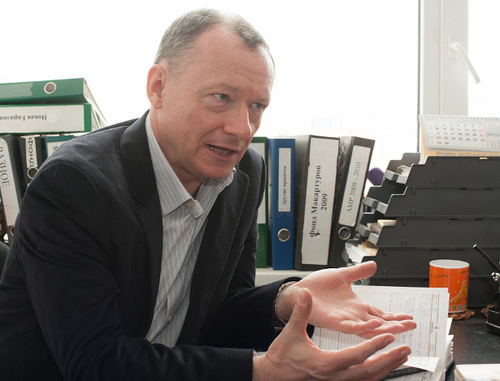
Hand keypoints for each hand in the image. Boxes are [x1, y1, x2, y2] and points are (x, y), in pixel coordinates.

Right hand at [254, 289, 410, 380]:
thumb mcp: (291, 332)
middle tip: (405, 349)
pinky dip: (376, 374)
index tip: (389, 336)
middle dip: (389, 360)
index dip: (374, 346)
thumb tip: (306, 294)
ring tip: (401, 357)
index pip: (356, 356)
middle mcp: (334, 377)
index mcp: (325, 364)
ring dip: (386, 369)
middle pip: (369, 372)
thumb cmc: (282, 356)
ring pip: (368, 380)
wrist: (274, 376)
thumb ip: (301, 312)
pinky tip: (384, 368)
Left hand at [275, 261, 416, 337]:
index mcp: (356, 306)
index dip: (395, 316)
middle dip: (396, 325)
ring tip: (400, 327)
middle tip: (412, 325)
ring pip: (369, 328)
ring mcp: (345, 320)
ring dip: (385, 328)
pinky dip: (364, 326)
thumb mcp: (342, 275)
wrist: (299, 291)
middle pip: (379, 323)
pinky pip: (352, 327)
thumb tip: (373, 264)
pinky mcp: (334, 322)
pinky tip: (375, 324)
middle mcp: (353, 315)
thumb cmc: (317, 287)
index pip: (380, 314)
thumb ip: (358, 272)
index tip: (410, 317)